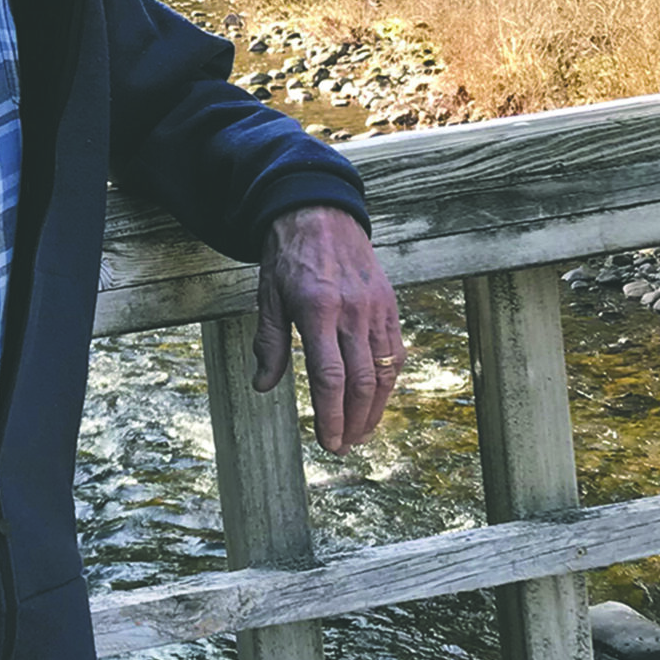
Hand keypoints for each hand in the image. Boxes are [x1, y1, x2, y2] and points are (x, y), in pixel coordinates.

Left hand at [253, 204, 403, 453]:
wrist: (321, 214)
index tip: (328, 441)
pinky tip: (376, 399)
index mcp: (317, 311)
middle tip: (342, 446)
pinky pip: (395, 353)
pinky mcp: (389, 305)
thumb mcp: (268, 297)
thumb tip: (264, 386)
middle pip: (361, 382)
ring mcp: (376, 309)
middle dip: (354, 422)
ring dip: (375, 409)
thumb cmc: (289, 257)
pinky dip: (388, 382)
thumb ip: (269, 343)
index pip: (329, 377)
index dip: (330, 415)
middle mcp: (352, 312)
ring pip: (384, 372)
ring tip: (360, 432)